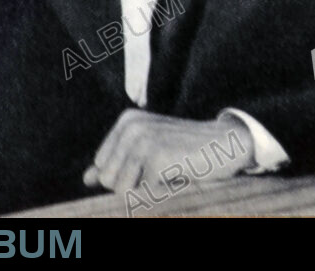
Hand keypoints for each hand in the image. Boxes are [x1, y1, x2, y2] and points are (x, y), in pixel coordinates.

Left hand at [82, 109, 254, 197]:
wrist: (227, 144)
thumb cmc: (188, 150)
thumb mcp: (150, 152)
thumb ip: (117, 163)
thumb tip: (87, 178)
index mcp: (128, 121)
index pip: (101, 168)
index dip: (126, 177)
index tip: (154, 165)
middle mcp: (132, 127)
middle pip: (107, 179)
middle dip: (133, 185)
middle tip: (163, 171)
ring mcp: (144, 141)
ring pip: (120, 189)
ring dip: (145, 191)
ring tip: (168, 173)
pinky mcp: (157, 157)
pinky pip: (141, 194)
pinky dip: (160, 192)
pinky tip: (178, 175)